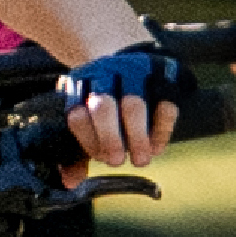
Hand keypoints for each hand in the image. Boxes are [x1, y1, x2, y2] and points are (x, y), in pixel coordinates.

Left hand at [57, 39, 168, 175]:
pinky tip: (156, 147)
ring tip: (141, 159)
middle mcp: (105, 76)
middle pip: (104, 107)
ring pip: (135, 106)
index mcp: (80, 86)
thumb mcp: (87, 119)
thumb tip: (70, 182)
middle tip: (115, 161)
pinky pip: (165, 106)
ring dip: (137, 138)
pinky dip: (162, 130)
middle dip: (110, 138)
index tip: (99, 156)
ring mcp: (136, 74)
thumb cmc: (106, 101)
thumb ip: (77, 152)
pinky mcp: (164, 79)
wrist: (131, 54)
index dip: (87, 140)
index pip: (77, 115)